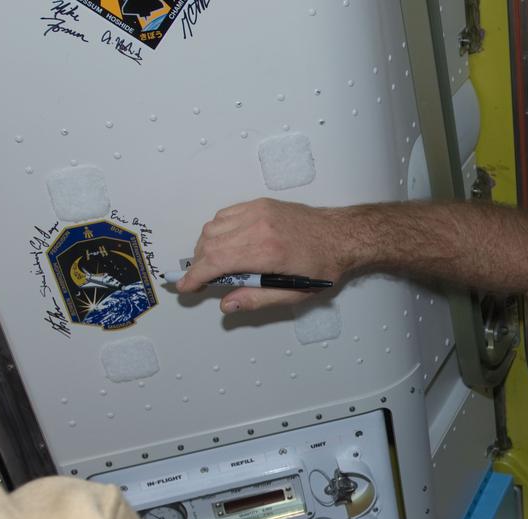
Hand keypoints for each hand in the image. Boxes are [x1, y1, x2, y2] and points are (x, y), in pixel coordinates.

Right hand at [176, 198, 354, 312]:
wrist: (341, 235)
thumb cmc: (323, 266)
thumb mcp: (294, 293)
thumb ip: (258, 299)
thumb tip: (227, 304)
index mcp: (267, 251)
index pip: (216, 262)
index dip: (195, 276)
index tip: (186, 287)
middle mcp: (259, 226)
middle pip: (209, 243)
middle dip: (198, 264)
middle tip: (200, 280)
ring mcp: (258, 211)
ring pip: (213, 227)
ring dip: (205, 247)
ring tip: (212, 265)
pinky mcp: (260, 204)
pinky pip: (225, 214)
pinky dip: (216, 230)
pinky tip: (224, 244)